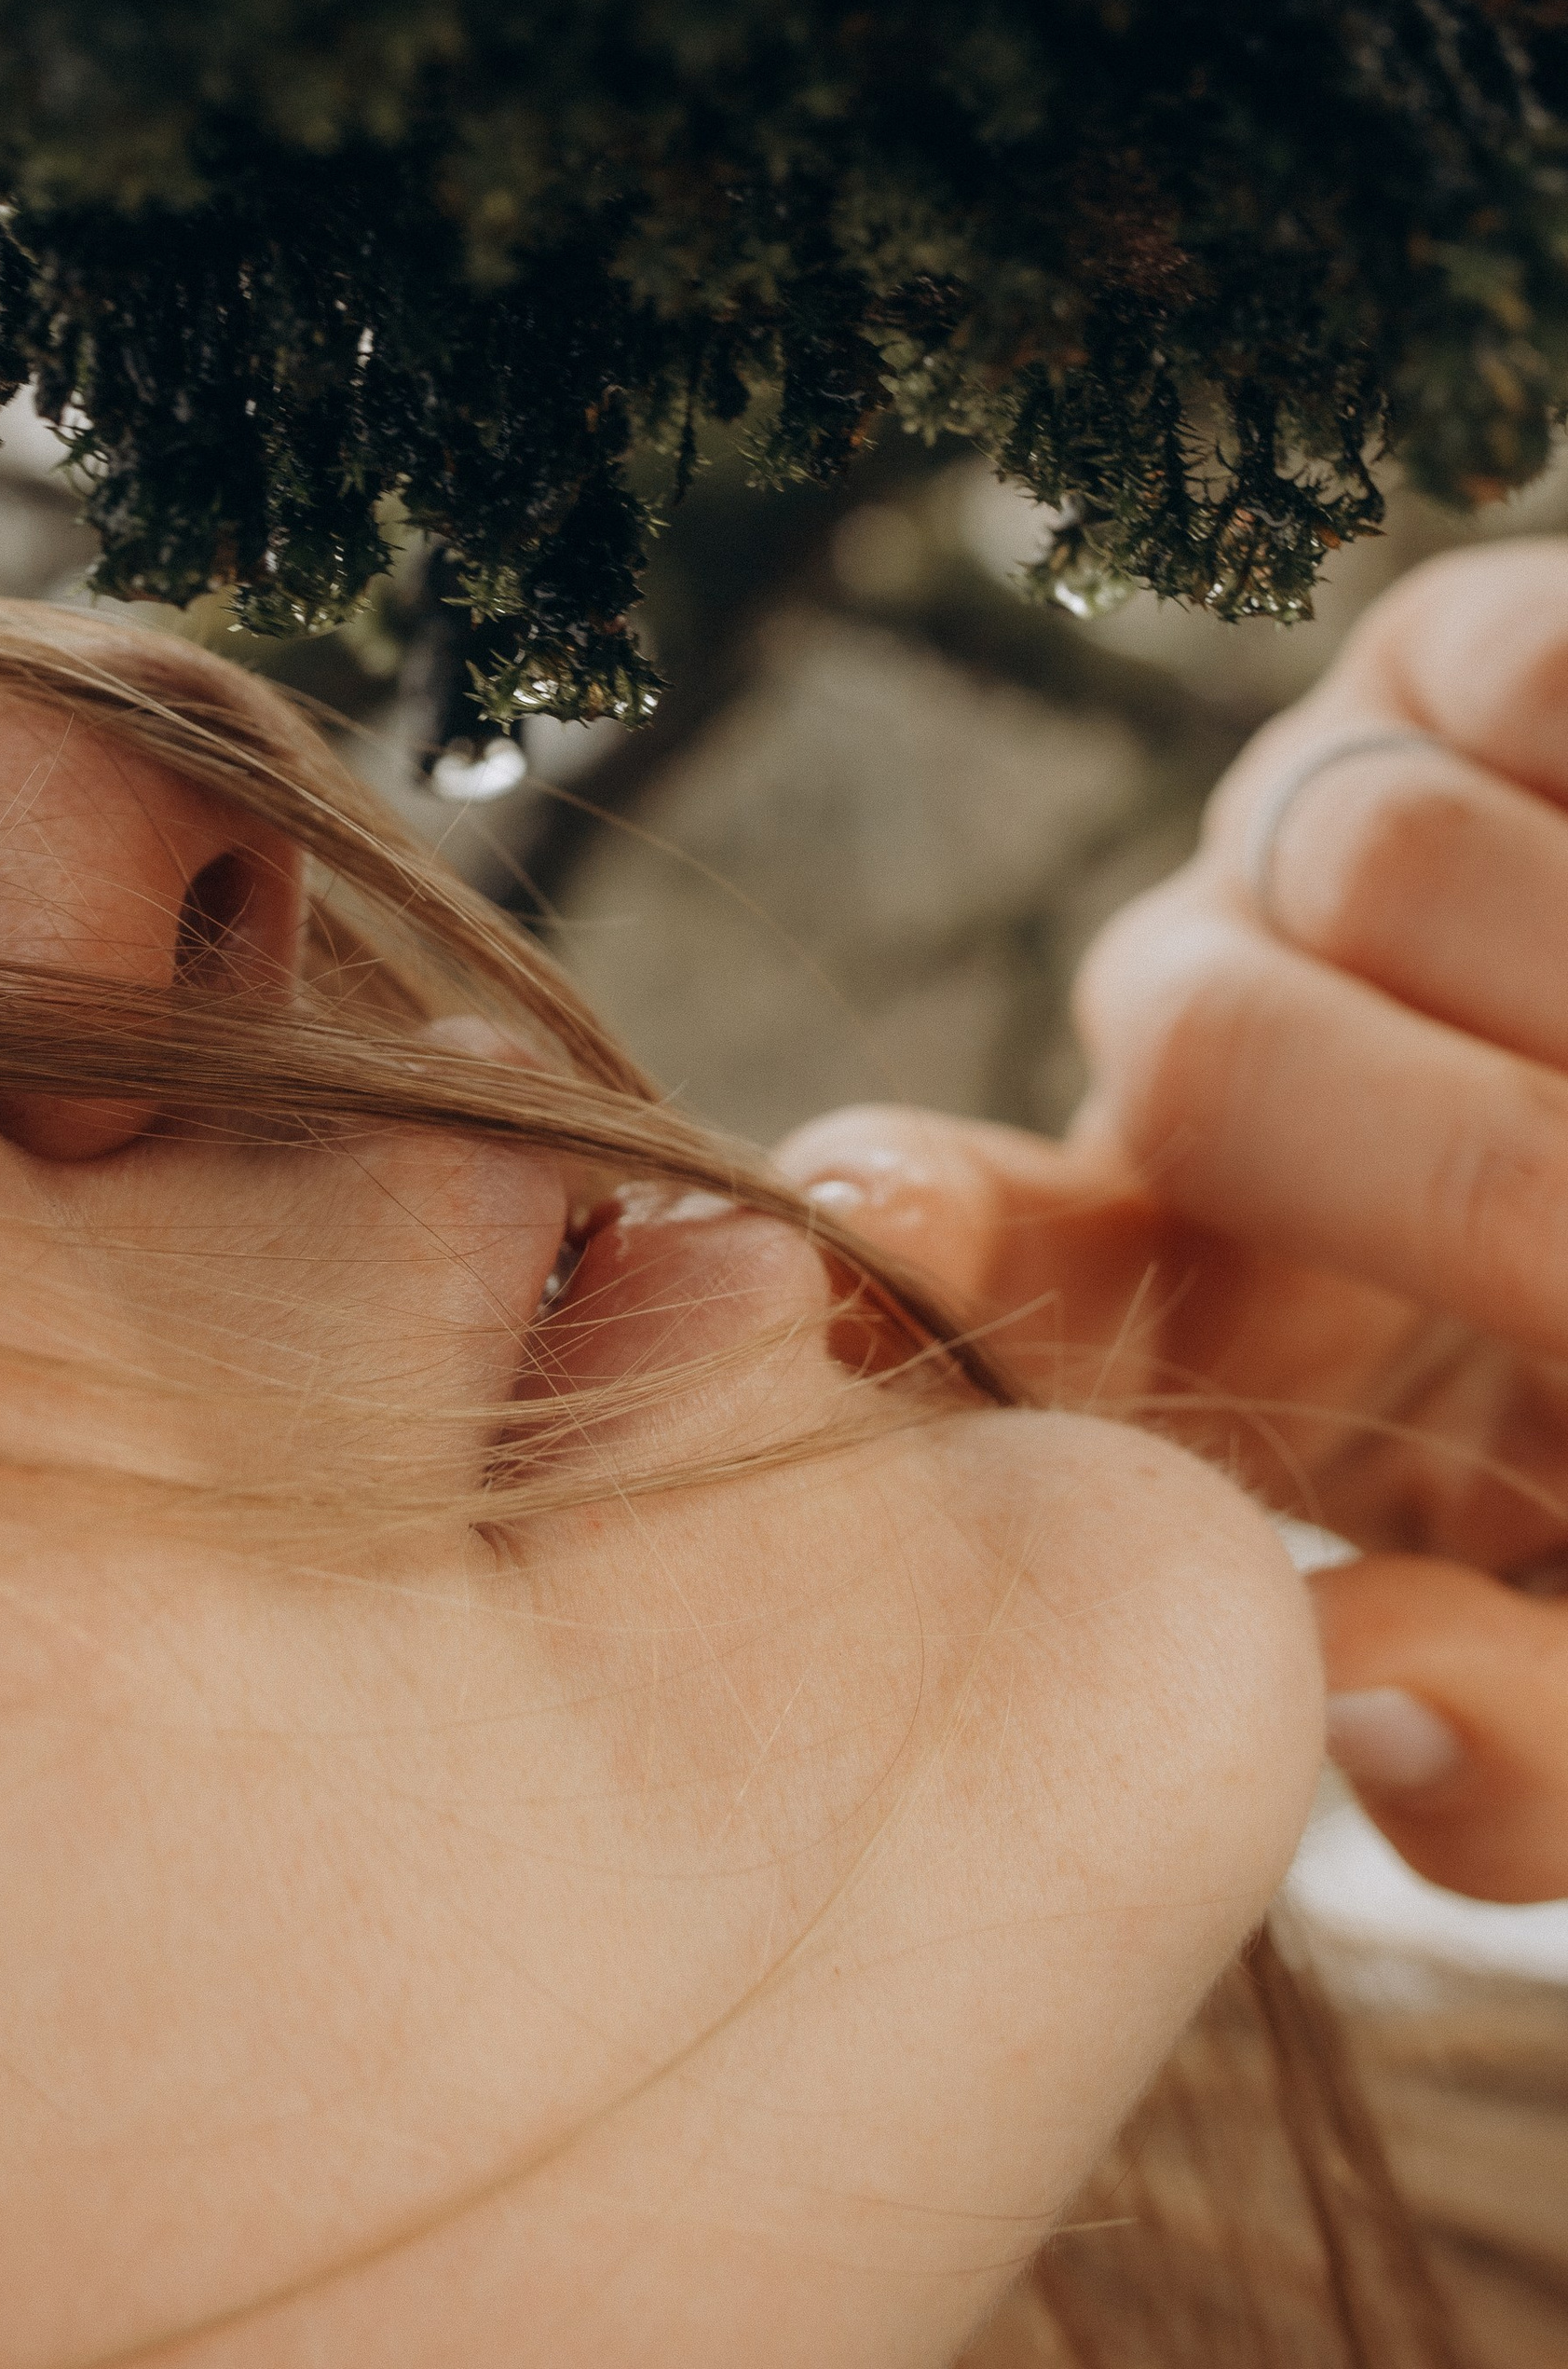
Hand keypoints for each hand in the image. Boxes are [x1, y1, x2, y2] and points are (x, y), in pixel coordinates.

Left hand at [779, 538, 1567, 1905]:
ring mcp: (1333, 824)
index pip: (987, 1239)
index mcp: (1209, 1275)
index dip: (934, 1225)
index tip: (881, 1224)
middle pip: (1203, 1033)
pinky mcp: (1462, 652)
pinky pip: (1524, 680)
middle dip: (1476, 1174)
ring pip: (1362, 855)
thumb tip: (1370, 1680)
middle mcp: (1220, 1029)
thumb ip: (1528, 1733)